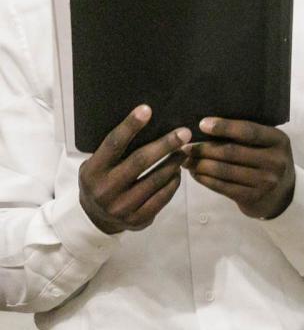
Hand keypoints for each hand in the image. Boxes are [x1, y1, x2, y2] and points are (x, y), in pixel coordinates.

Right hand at [78, 105, 189, 234]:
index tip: (147, 109)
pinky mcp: (137, 219)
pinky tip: (178, 172)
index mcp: (92, 171)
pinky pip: (162, 197)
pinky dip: (173, 182)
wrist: (95, 219)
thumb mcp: (98, 165)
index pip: (113, 144)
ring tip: (184, 151)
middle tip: (184, 132)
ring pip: (155, 180)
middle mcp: (105, 190)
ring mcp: (121, 207)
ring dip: (174, 163)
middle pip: (140, 161)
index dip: (130, 126)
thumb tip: (146, 120)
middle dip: (165, 144)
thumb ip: (115, 150)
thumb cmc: (102, 181)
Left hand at [182, 118, 294, 218]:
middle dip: (204, 149)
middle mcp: (275, 160)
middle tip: (185, 146)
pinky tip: (195, 174)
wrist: (283, 194)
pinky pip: (222, 186)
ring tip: (186, 160)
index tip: (202, 124)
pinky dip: (205, 179)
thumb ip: (247, 136)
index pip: (248, 131)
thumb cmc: (268, 161)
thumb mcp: (268, 144)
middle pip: (232, 151)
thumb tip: (207, 126)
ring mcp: (265, 181)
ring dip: (200, 165)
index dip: (224, 127)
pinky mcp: (253, 197)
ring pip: (224, 170)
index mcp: (279, 140)